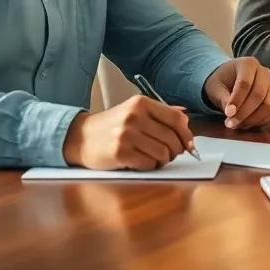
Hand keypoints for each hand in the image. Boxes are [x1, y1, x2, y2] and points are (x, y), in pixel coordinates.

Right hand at [62, 95, 194, 169]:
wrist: (80, 137)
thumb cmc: (111, 126)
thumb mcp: (133, 111)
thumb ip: (159, 113)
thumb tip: (185, 117)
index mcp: (140, 103)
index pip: (176, 119)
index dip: (187, 134)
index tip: (189, 144)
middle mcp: (134, 116)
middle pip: (172, 138)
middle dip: (175, 151)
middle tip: (168, 154)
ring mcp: (126, 134)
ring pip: (162, 153)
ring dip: (162, 160)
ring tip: (153, 158)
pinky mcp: (120, 152)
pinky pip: (148, 164)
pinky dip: (149, 166)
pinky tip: (141, 162)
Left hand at [203, 57, 269, 129]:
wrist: (229, 79)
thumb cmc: (221, 81)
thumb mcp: (216, 88)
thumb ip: (223, 98)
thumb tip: (231, 113)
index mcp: (248, 63)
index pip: (245, 83)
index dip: (237, 100)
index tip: (228, 114)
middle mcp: (264, 72)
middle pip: (259, 94)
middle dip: (245, 113)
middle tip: (231, 124)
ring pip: (269, 105)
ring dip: (253, 119)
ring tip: (238, 125)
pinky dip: (262, 121)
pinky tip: (248, 123)